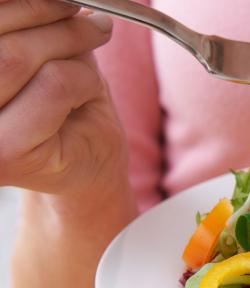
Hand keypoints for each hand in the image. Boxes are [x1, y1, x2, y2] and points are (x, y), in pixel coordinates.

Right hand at [0, 0, 126, 197]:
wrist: (89, 163)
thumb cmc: (60, 102)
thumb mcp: (41, 47)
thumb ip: (29, 21)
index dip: (19, 4)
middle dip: (49, 14)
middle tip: (90, 19)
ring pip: (16, 57)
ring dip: (70, 44)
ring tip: (93, 45)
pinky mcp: (4, 155)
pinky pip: (53, 85)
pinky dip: (84, 79)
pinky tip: (87, 93)